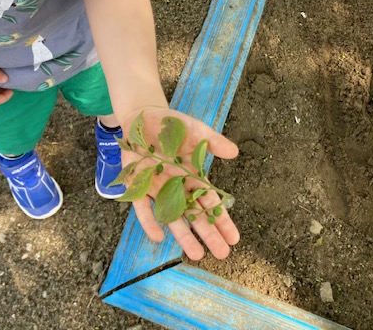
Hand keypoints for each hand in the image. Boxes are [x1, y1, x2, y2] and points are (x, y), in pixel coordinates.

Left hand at [119, 106, 239, 260]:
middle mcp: (177, 188)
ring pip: (172, 217)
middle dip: (208, 234)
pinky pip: (143, 207)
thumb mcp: (195, 130)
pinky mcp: (137, 186)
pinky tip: (158, 236)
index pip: (210, 203)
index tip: (234, 238)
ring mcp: (157, 189)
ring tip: (196, 254)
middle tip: (222, 253)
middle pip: (195, 215)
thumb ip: (213, 142)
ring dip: (183, 235)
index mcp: (193, 177)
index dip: (222, 220)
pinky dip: (149, 221)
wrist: (142, 118)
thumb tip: (234, 152)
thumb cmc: (172, 125)